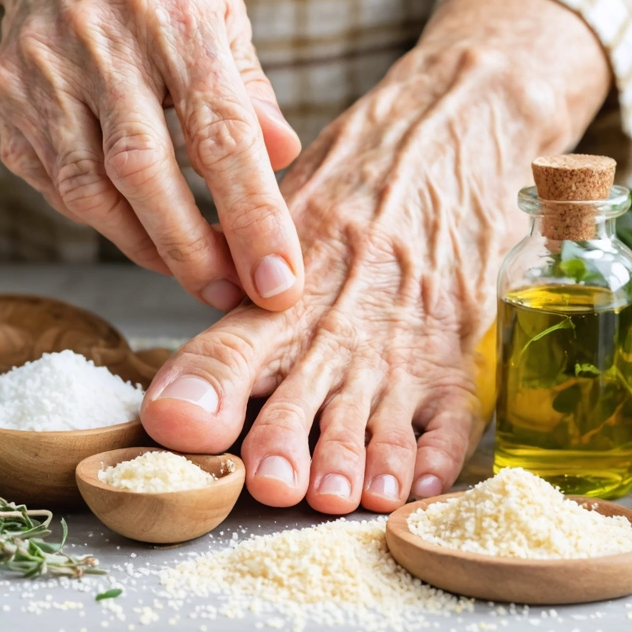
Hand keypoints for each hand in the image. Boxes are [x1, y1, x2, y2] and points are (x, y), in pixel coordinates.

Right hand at [0, 0, 303, 311]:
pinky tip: (127, 219)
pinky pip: (50, 179)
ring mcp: (43, 69)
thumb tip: (283, 159)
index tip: (278, 279)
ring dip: (140, 244)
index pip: (221, 133)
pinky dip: (95, 214)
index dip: (251, 215)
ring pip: (86, 187)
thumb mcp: (223, 12)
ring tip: (185, 267)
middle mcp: (104, 42)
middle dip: (189, 249)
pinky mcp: (5, 94)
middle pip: (144, 171)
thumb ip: (252, 90)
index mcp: (178, 18)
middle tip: (227, 294)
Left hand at [141, 0, 611, 510]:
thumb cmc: (354, 179)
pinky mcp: (456, 352)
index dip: (207, 383)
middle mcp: (343, 314)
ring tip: (335, 493)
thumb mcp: (285, 206)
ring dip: (354, 459)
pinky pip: (451, 415)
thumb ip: (233, 266)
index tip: (176, 420)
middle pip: (305, 390)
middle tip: (271, 482)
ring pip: (375, 414)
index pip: (237, 340)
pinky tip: (416, 485)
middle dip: (284, 440)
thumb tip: (174, 311)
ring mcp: (404, 337)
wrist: (450, 137)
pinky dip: (435, 454)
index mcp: (289, 278)